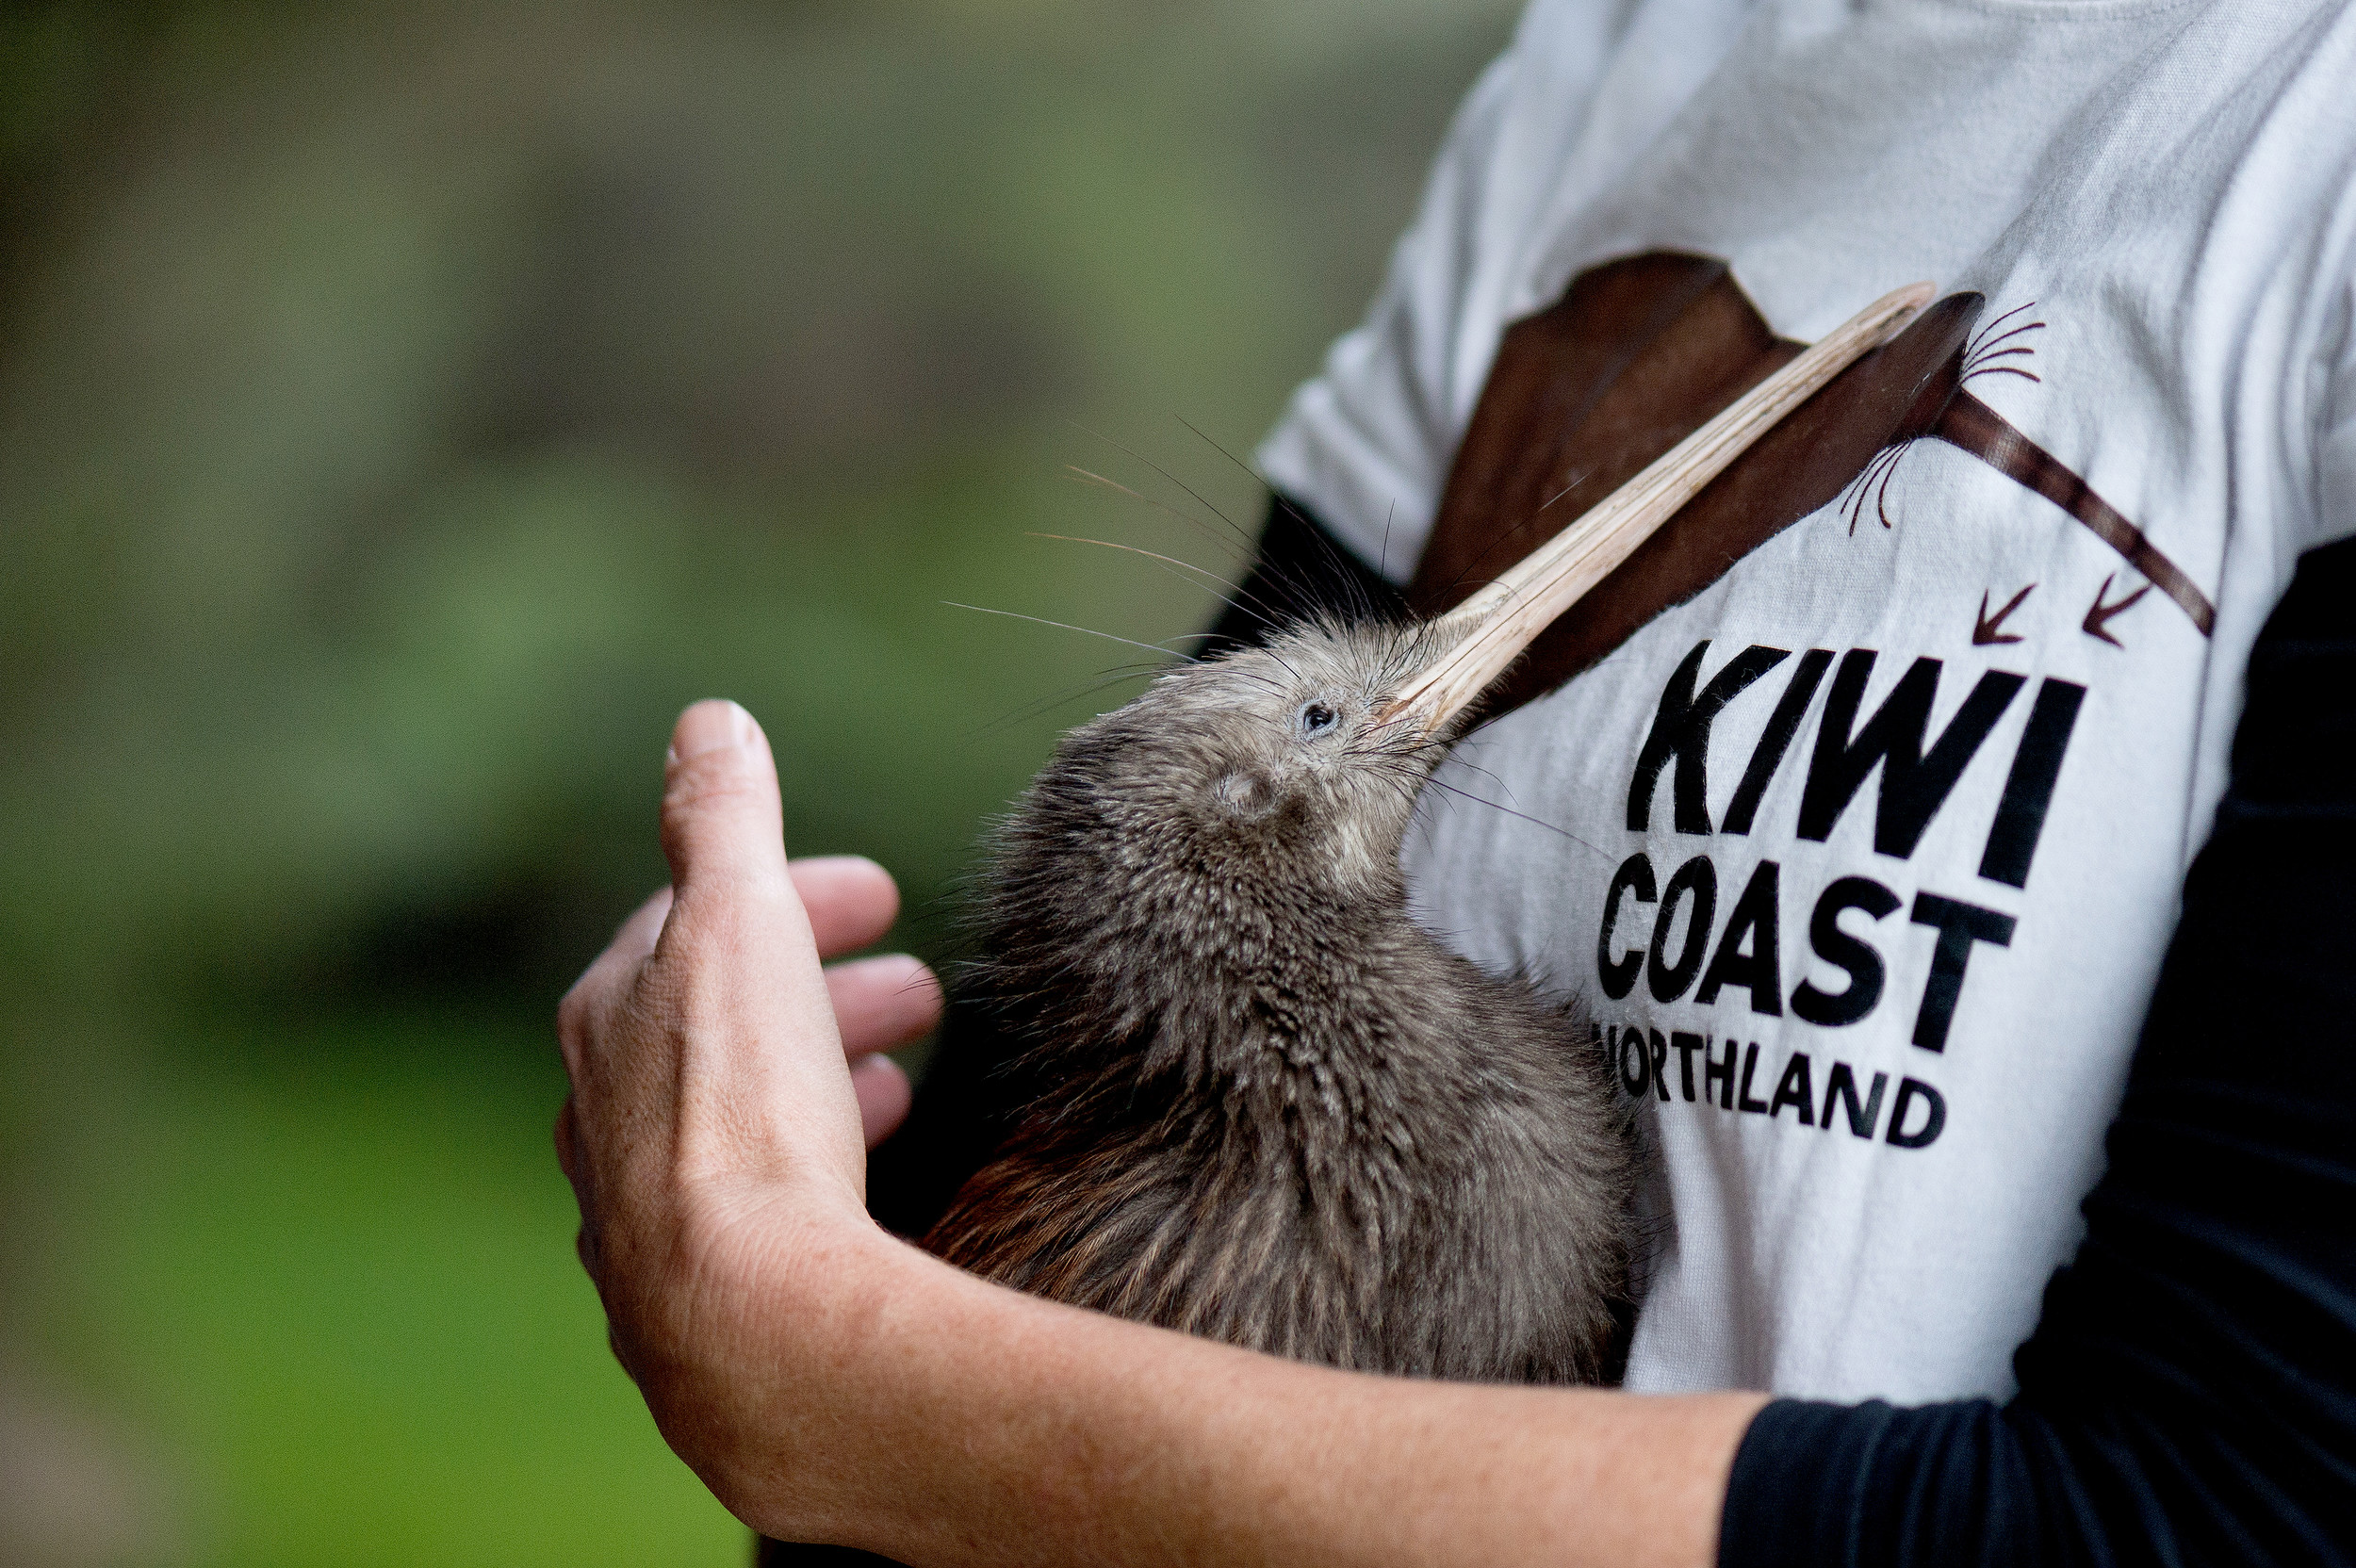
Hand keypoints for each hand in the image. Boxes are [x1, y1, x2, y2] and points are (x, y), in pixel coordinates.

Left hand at [553, 699, 937, 1502]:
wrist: (751, 1322)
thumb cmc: (744, 1111)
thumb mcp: (739, 923)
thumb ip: (724, 817)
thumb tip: (706, 719)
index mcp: (611, 1021)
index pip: (698, 927)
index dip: (791, 897)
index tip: (881, 895)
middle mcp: (604, 1121)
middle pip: (723, 1027)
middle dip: (821, 989)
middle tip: (920, 987)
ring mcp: (644, 1219)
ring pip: (740, 1124)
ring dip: (823, 1079)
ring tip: (908, 1079)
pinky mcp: (694, 1302)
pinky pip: (756, 1208)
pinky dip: (813, 1167)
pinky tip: (864, 1182)